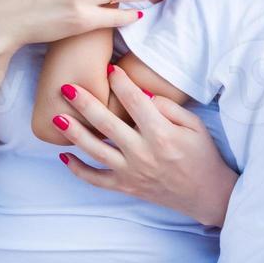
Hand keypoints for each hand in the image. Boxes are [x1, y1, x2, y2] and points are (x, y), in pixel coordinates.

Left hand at [50, 64, 237, 226]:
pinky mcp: (126, 186)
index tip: (111, 69)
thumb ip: (169, 108)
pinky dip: (78, 170)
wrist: (206, 194)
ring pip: (95, 150)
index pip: (135, 102)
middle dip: (85, 103)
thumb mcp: (195, 127)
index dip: (121, 83)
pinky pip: (96, 179)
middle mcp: (143, 153)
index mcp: (162, 135)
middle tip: (66, 87)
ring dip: (74, 133)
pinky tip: (64, 155)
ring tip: (57, 118)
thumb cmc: (202, 156)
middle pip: (106, 124)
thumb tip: (142, 95)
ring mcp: (131, 172)